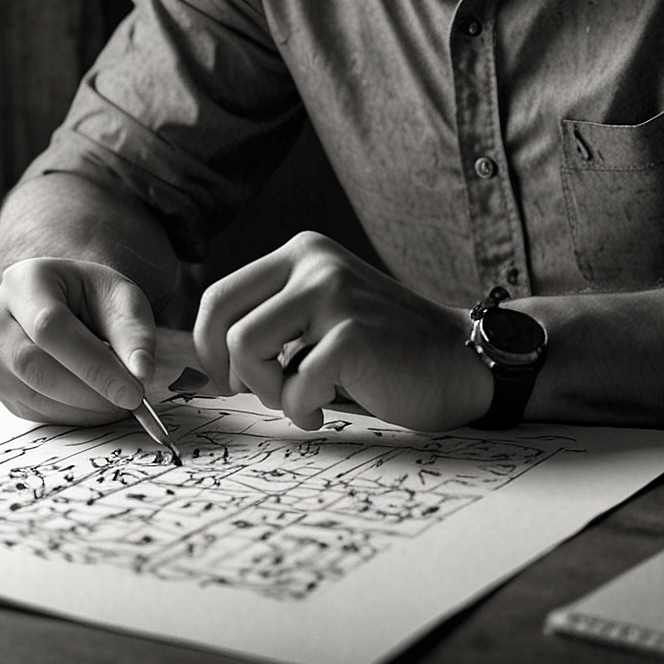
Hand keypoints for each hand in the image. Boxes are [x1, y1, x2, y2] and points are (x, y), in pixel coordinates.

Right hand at [0, 257, 156, 424]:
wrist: (64, 301)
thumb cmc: (93, 297)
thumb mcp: (122, 299)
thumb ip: (134, 333)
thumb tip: (142, 373)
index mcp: (26, 280)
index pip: (51, 328)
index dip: (92, 365)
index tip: (133, 391)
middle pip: (33, 363)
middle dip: (88, 391)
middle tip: (130, 402)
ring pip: (30, 391)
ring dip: (82, 408)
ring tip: (118, 404)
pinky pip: (30, 409)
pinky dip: (69, 416)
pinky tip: (95, 407)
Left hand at [193, 232, 492, 432]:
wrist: (462, 361)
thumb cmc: (386, 351)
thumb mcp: (321, 317)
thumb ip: (272, 324)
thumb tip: (201, 368)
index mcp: (302, 253)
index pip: (218, 296)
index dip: (208, 348)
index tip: (230, 380)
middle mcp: (314, 263)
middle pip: (219, 319)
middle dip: (228, 370)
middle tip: (263, 393)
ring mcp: (335, 294)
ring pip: (247, 349)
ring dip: (267, 391)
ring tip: (302, 400)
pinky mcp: (353, 334)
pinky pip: (293, 385)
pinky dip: (302, 410)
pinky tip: (326, 410)